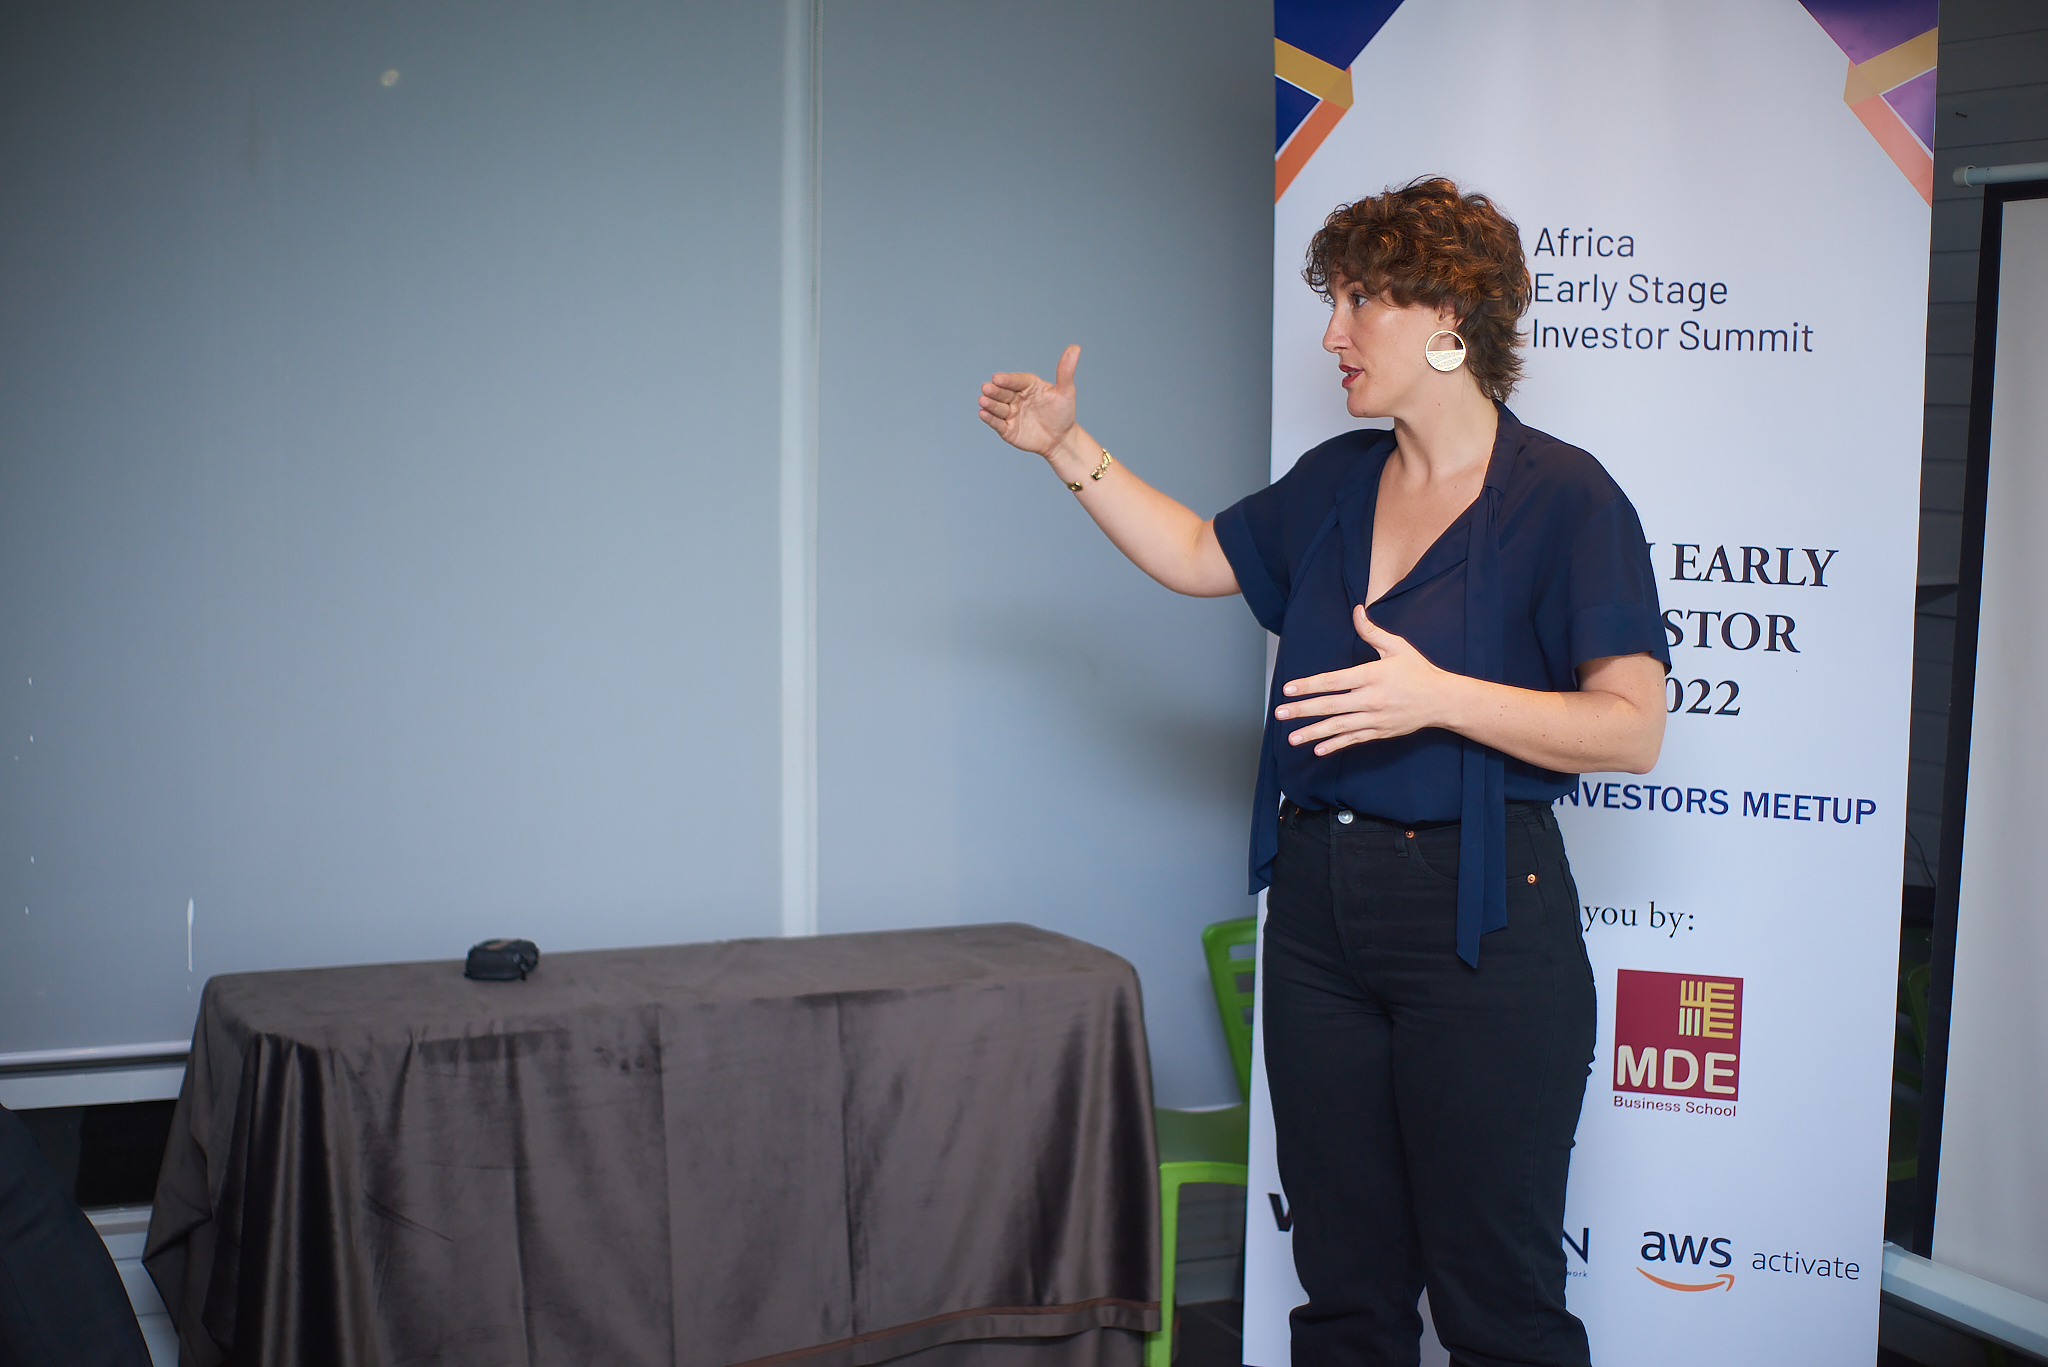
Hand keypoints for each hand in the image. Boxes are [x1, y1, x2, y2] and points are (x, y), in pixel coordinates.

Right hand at [978, 345, 1079, 457]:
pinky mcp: (1007, 429)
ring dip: (990, 404)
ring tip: (983, 400)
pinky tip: (983, 413)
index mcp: (1028, 385)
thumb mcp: (1066, 392)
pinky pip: (997, 423)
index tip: (997, 378)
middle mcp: (1016, 397)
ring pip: (998, 407)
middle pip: (1003, 393)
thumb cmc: (1063, 413)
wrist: (1061, 439)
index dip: (1007, 380)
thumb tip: (1075, 347)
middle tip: (986, 388)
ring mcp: (1011, 413)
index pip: (1016, 380)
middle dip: (994, 391)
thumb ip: (1065, 371)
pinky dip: (989, 419)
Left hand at [1273, 607, 1453, 754]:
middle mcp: (1370, 699)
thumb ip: (1372, 631)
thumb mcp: (1397, 647)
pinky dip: (1335, 745)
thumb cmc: (1418, 671)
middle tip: (1280, 714)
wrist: (1442, 700)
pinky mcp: (1379, 732)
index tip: (1289, 689)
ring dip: (1313, 733)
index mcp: (1371, 676)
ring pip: (1338, 727)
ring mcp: (1374, 718)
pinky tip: (1318, 749)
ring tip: (1292, 738)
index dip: (1309, 685)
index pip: (1333, 681)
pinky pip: (1353, 740)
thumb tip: (1357, 610)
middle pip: (1330, 706)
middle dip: (1302, 710)